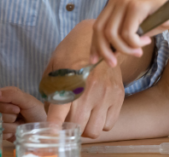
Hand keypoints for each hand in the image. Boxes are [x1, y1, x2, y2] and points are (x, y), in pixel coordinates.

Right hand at [0, 87, 46, 141]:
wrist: (42, 128)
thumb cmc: (37, 112)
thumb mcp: (28, 101)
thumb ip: (12, 95)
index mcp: (6, 96)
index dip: (3, 106)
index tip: (17, 109)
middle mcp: (0, 107)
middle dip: (9, 116)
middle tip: (20, 116)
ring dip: (11, 126)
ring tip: (20, 124)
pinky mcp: (1, 132)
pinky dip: (10, 133)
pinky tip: (16, 131)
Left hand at [44, 20, 126, 138]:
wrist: (99, 37)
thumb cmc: (72, 52)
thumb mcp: (53, 67)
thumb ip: (50, 93)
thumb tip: (51, 116)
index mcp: (70, 81)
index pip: (58, 114)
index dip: (53, 127)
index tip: (51, 132)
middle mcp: (90, 90)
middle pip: (77, 127)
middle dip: (69, 127)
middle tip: (67, 119)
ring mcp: (106, 94)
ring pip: (94, 130)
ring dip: (86, 127)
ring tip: (82, 117)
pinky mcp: (118, 96)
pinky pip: (108, 124)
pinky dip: (100, 123)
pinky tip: (95, 112)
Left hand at [91, 0, 168, 66]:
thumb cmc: (159, 21)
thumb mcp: (135, 30)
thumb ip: (118, 37)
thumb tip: (100, 54)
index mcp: (114, 2)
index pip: (97, 26)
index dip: (95, 45)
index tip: (95, 60)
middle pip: (100, 30)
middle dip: (106, 51)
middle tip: (115, 63)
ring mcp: (127, 0)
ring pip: (113, 34)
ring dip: (126, 49)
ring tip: (139, 51)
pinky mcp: (137, 6)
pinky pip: (128, 34)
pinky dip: (135, 44)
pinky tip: (146, 42)